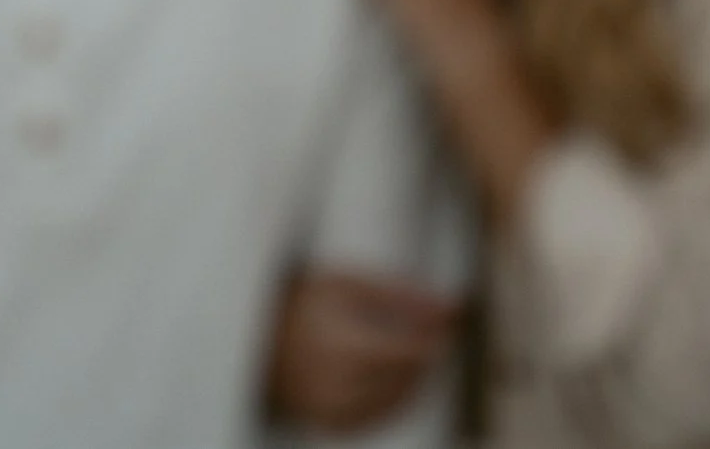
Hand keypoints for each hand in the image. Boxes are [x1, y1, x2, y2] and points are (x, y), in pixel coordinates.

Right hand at [265, 269, 455, 435]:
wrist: (255, 336)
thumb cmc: (306, 300)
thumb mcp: (350, 284)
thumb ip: (403, 295)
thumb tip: (455, 307)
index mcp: (338, 343)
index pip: (406, 354)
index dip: (434, 341)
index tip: (448, 324)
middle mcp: (331, 384)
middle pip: (405, 380)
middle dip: (428, 359)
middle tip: (435, 334)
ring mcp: (328, 410)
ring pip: (395, 404)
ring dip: (416, 380)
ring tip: (414, 351)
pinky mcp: (328, 424)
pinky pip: (377, 419)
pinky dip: (395, 400)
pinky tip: (397, 377)